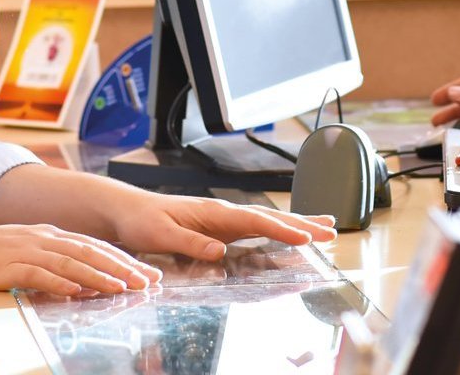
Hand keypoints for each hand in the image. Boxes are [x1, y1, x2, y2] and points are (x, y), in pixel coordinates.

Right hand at [0, 223, 162, 295]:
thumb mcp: (19, 253)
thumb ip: (47, 263)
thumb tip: (76, 283)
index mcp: (45, 233)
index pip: (92, 245)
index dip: (121, 258)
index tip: (145, 271)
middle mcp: (40, 237)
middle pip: (90, 250)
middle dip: (122, 266)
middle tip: (148, 280)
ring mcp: (24, 249)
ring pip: (71, 261)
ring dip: (100, 275)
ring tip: (124, 287)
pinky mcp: (6, 265)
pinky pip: (39, 274)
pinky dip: (61, 282)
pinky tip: (78, 291)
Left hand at [108, 193, 336, 260]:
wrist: (127, 209)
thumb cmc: (141, 221)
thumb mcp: (161, 235)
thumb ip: (190, 242)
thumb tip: (219, 251)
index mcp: (213, 212)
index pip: (255, 220)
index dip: (282, 229)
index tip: (306, 237)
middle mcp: (223, 212)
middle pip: (270, 216)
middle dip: (302, 222)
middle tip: (332, 229)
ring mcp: (224, 218)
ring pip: (268, 219)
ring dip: (297, 223)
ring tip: (325, 226)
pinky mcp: (220, 226)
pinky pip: (257, 227)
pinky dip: (279, 228)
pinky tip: (290, 232)